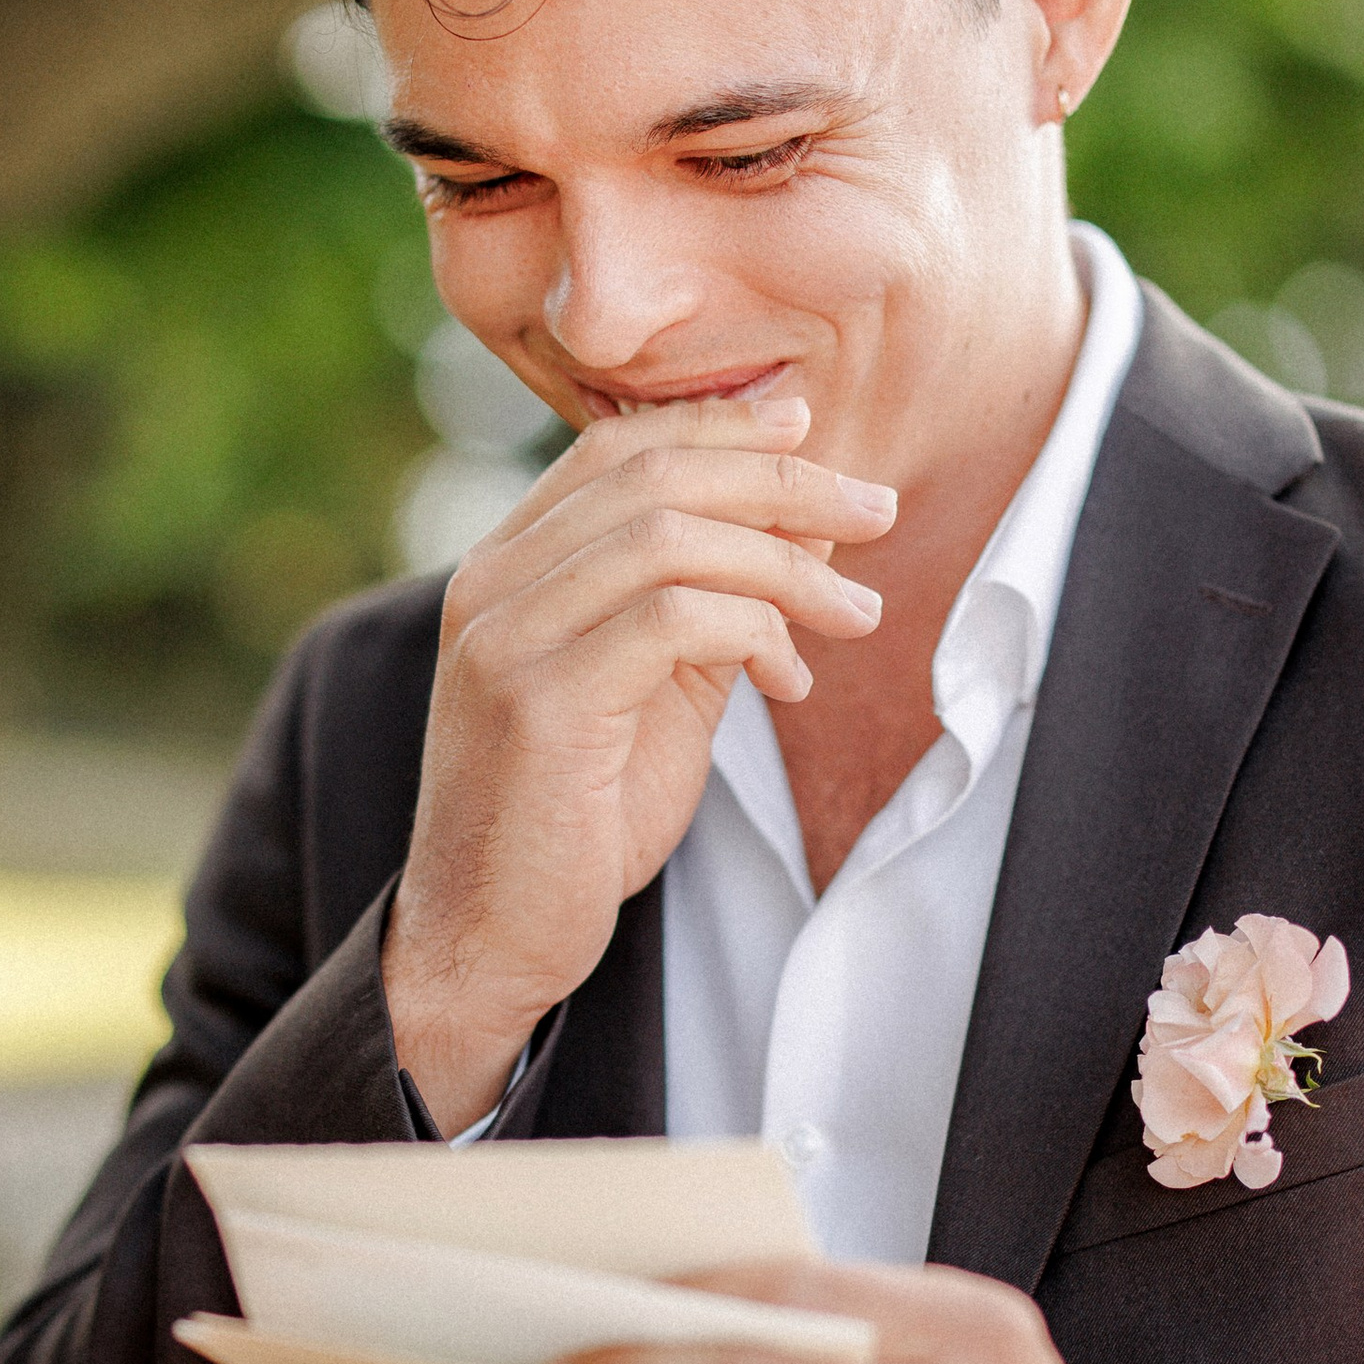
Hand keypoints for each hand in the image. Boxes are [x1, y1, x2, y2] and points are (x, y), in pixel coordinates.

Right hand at [381, 398, 896, 1128]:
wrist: (489, 939)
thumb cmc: (573, 823)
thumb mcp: (653, 693)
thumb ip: (710, 608)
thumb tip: (803, 529)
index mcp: (508, 568)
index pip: (615, 447)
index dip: (719, 425)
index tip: (808, 428)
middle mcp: (493, 585)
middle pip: (651, 473)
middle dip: (780, 480)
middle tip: (874, 509)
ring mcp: (506, 638)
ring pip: (668, 536)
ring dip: (786, 563)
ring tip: (857, 613)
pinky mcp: (539, 701)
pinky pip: (672, 619)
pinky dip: (755, 632)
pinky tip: (791, 680)